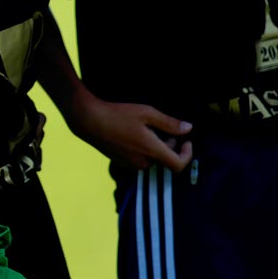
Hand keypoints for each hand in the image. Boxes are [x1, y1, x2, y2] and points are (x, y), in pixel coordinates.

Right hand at [70, 96, 192, 171]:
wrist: (89, 121)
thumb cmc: (118, 115)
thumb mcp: (147, 113)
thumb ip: (169, 123)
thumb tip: (188, 129)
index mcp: (152, 151)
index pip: (179, 165)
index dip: (187, 155)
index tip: (187, 142)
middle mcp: (143, 163)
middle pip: (165, 159)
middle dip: (169, 145)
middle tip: (162, 127)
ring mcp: (131, 164)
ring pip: (152, 158)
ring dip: (155, 147)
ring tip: (145, 128)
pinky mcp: (121, 162)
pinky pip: (139, 159)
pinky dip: (143, 149)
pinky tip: (133, 134)